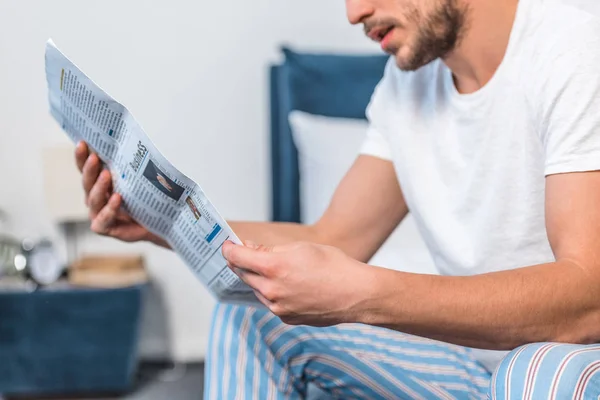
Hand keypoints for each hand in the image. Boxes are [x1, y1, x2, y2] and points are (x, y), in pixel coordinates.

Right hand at [75, 141, 168, 247]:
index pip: (86, 169)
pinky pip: (103, 219)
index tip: (83, 143)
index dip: (82, 157)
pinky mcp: (104, 227)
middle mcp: (95, 198)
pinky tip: (116, 198)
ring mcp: (98, 213)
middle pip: (87, 182)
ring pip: (94, 199)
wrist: (156, 223)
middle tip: (95, 158)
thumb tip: (132, 145)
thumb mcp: (136, 181)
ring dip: (99, 186)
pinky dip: (109, 208)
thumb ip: (128, 168)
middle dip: (90, 169)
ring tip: (107, 175)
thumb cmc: (144, 200)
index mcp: (99, 184)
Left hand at [222, 241, 380, 325]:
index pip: (238, 258)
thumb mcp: (301, 248)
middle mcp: (271, 290)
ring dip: (258, 279)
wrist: (356, 294)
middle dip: (242, 263)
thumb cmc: (333, 265)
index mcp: (274, 267)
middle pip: (244, 275)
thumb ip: (270, 250)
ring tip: (274, 269)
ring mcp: (278, 308)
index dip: (229, 249)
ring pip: (257, 290)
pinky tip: (288, 285)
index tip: (226, 245)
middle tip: (243, 253)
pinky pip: (271, 303)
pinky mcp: (286, 318)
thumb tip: (250, 248)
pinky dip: (272, 293)